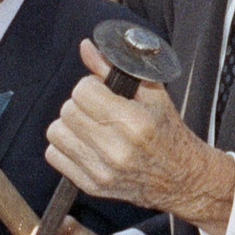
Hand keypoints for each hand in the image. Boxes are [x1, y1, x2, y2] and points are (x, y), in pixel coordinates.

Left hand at [45, 40, 234, 234]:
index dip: (90, 86)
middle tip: (97, 109)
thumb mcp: (151, 94)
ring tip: (90, 126)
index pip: (82, 91)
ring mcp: (102, 171)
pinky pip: (54, 156)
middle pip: (68, 111)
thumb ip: (113, 69)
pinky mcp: (91, 186)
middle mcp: (116, 149)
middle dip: (79, 104)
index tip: (101, 91)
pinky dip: (64, 146)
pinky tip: (84, 144)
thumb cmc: (166, 131)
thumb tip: (86, 47)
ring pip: (56, 133)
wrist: (180, 178)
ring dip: (69, 125)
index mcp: (133, 122)